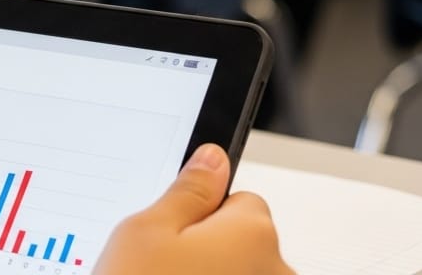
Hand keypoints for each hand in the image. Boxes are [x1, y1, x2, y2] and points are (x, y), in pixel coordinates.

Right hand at [95, 144, 293, 274]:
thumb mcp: (144, 230)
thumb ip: (188, 190)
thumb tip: (213, 159)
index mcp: (254, 233)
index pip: (241, 201)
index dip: (200, 216)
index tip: (172, 235)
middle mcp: (278, 272)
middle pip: (245, 247)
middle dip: (209, 256)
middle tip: (161, 272)